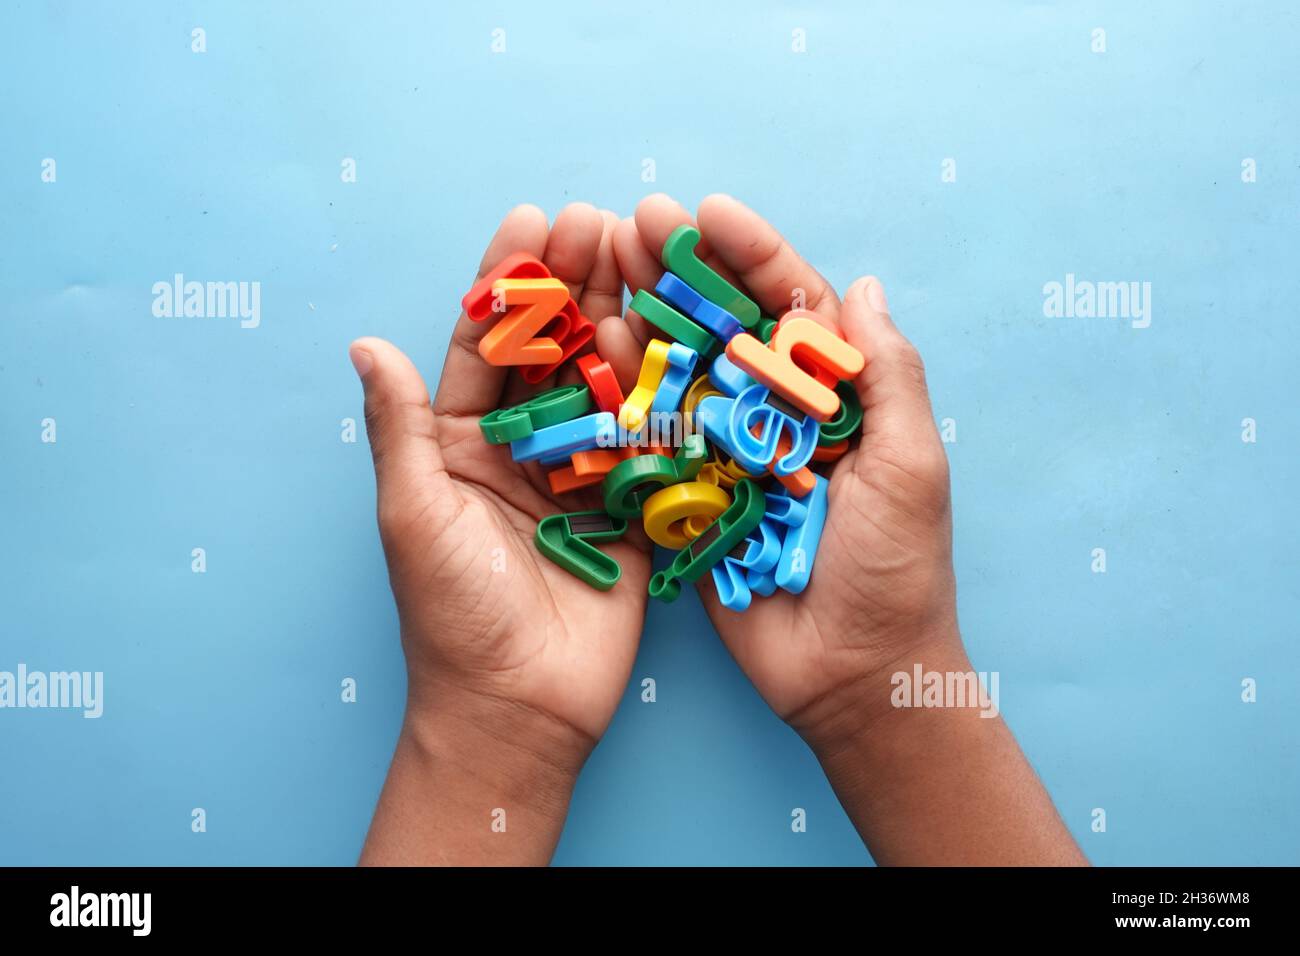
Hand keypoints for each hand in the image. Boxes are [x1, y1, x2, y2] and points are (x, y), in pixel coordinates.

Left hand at [354, 203, 649, 864]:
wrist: (520, 709)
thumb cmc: (451, 615)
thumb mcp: (414, 513)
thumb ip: (402, 427)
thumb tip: (364, 342)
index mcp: (458, 446)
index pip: (482, 347)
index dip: (506, 284)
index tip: (530, 220)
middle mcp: (522, 450)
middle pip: (550, 352)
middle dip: (572, 285)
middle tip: (599, 222)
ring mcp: (581, 475)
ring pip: (602, 383)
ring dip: (620, 320)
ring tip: (640, 257)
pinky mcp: (631, 507)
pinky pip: (646, 440)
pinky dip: (659, 392)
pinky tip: (673, 338)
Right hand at [614, 195, 1083, 864]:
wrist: (851, 677)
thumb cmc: (897, 571)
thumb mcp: (911, 465)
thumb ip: (889, 376)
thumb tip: (862, 284)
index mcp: (839, 397)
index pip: (794, 306)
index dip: (752, 255)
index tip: (707, 210)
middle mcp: (779, 415)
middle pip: (726, 326)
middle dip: (683, 270)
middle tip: (632, 221)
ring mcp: (729, 454)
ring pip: (681, 372)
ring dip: (643, 316)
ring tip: (597, 264)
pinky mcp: (690, 498)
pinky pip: (654, 440)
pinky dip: (623, 396)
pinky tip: (589, 348)